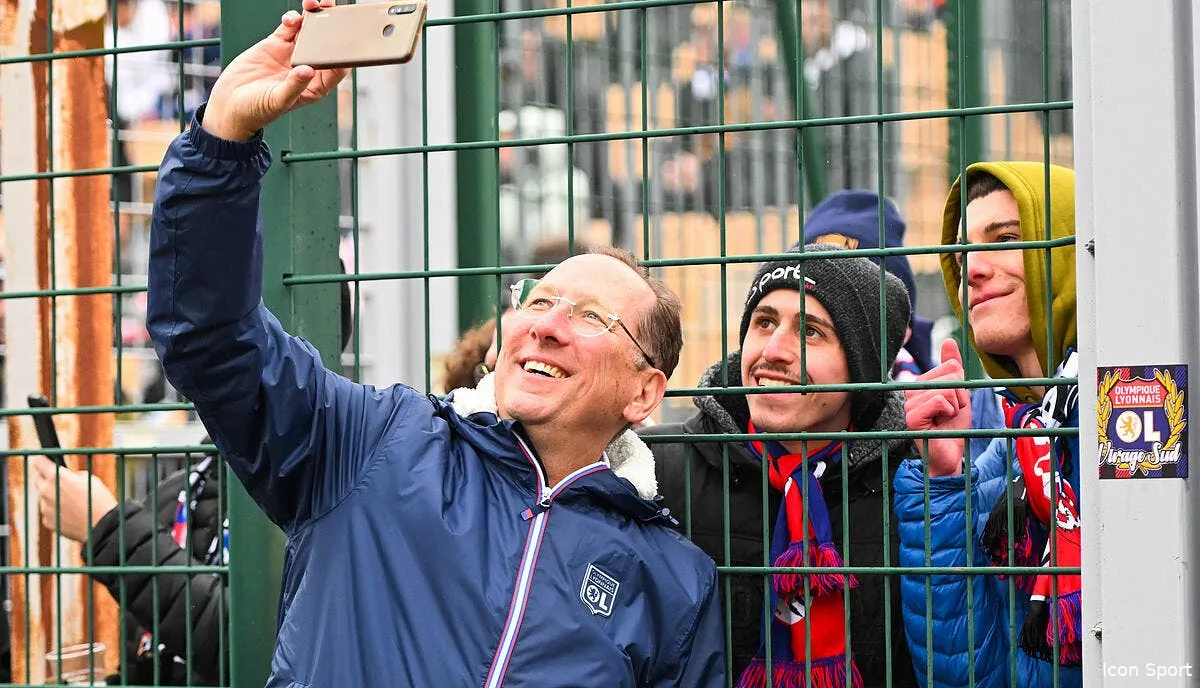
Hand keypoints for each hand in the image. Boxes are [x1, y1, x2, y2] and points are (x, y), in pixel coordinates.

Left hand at [30, 456, 117, 542]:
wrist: (103, 526)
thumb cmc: (100, 500)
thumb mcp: (90, 479)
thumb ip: (73, 475)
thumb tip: (68, 476)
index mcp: (57, 477)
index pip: (38, 462)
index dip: (43, 461)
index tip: (46, 462)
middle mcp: (46, 491)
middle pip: (38, 479)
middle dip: (47, 479)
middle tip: (61, 482)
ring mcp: (45, 507)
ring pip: (44, 497)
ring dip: (53, 496)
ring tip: (72, 502)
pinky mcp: (47, 521)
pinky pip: (49, 512)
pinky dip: (56, 511)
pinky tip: (71, 513)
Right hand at [202, 0, 348, 140]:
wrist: (230, 104)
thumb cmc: (257, 110)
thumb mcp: (278, 101)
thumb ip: (294, 85)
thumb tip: (308, 70)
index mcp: (315, 86)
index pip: (336, 68)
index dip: (344, 55)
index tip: (347, 41)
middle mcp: (307, 68)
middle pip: (325, 45)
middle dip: (331, 28)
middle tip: (335, 10)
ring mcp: (292, 54)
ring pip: (308, 31)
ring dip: (313, 17)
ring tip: (314, 4)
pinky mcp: (276, 44)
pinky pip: (289, 27)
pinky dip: (292, 19)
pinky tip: (292, 18)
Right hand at [904, 338, 971, 476]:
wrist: (950, 455)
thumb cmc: (954, 426)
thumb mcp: (959, 393)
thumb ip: (954, 368)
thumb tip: (949, 340)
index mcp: (921, 382)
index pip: (951, 366)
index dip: (962, 386)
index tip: (954, 403)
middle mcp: (911, 390)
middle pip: (951, 376)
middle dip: (960, 397)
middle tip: (950, 414)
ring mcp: (909, 403)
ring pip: (947, 388)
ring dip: (955, 407)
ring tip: (945, 419)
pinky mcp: (911, 417)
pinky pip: (940, 400)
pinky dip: (949, 412)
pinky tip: (941, 423)